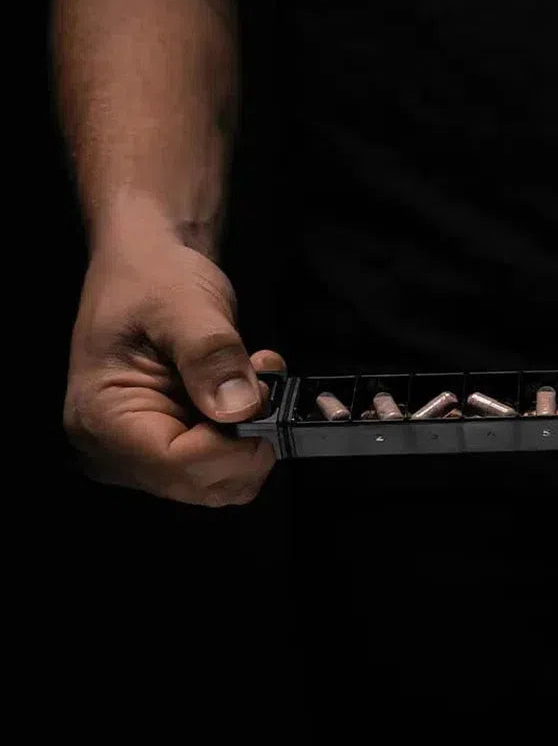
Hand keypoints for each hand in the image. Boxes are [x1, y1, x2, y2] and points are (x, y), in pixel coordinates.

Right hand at [64, 232, 283, 505]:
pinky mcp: (169, 441)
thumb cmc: (152, 276)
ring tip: (253, 373)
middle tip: (262, 381)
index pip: (176, 465)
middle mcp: (113, 448)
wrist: (149, 262)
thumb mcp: (185, 304)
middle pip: (199, 483)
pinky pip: (221, 459)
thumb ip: (212, 356)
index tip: (268, 406)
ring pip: (218, 477)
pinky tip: (247, 384)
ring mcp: (141, 450)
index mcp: (101, 417)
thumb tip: (239, 407)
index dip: (234, 449)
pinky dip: (247, 427)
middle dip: (247, 439)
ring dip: (252, 431)